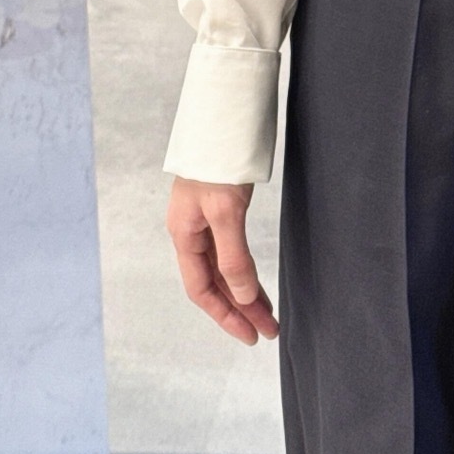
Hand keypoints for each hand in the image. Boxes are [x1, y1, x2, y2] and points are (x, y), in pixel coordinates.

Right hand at [166, 176, 278, 344]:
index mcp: (184, 235)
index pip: (202, 289)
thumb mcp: (226, 211)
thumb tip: (241, 296)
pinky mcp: (221, 210)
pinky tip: (256, 283)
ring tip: (269, 315)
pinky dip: (245, 270)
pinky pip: (230, 251)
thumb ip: (233, 256)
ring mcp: (205, 222)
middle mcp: (191, 232)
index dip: (226, 315)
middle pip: (214, 282)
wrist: (223, 119)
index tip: (251, 334)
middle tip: (269, 331)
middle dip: (240, 309)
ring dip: (244, 293)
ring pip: (224, 269)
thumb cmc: (217, 161)